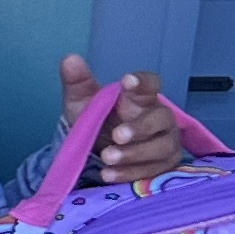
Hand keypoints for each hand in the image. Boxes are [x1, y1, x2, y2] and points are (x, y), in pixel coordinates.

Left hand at [58, 56, 185, 184]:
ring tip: (107, 158)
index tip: (126, 82)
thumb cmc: (96, 121)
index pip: (151, 84)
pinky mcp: (163, 167)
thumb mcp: (82, 103)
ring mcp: (165, 143)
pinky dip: (131, 173)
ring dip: (134, 155)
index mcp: (141, 98)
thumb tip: (69, 59)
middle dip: (140, 127)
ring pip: (161, 148)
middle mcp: (159, 118)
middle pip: (162, 119)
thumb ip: (78, 83)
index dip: (142, 83)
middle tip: (116, 135)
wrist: (95, 152)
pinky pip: (154, 172)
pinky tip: (109, 174)